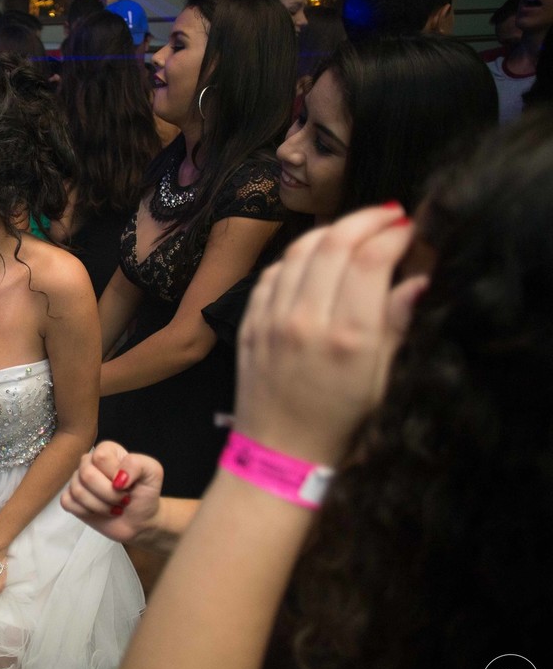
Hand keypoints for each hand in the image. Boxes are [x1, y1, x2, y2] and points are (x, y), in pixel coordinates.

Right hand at [61, 442, 164, 545]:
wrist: (141, 520)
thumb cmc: (145, 494)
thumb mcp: (153, 473)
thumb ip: (138, 464)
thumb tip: (117, 478)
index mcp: (107, 451)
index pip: (100, 457)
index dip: (115, 475)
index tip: (128, 485)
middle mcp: (90, 462)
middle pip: (87, 474)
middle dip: (109, 494)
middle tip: (123, 500)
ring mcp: (78, 480)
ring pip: (78, 491)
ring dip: (101, 506)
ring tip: (114, 508)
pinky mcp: (71, 498)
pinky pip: (67, 502)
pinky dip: (86, 511)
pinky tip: (99, 512)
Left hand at [236, 205, 427, 464]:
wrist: (280, 452)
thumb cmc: (342, 422)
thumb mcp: (384, 380)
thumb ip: (398, 325)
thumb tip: (418, 279)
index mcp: (348, 337)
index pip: (370, 259)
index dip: (394, 234)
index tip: (410, 230)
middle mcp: (306, 320)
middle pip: (334, 242)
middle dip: (366, 219)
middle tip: (388, 216)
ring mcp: (272, 319)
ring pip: (299, 250)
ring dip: (331, 230)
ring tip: (355, 230)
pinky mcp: (249, 322)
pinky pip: (272, 272)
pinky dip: (296, 256)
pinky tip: (315, 257)